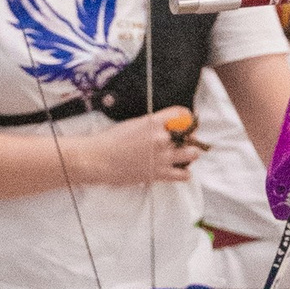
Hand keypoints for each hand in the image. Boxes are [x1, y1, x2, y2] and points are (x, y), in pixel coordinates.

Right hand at [82, 107, 205, 186]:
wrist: (98, 159)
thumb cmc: (110, 140)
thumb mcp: (133, 124)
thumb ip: (151, 125)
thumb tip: (163, 128)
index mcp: (154, 122)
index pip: (181, 114)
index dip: (186, 118)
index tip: (186, 122)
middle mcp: (161, 138)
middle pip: (190, 135)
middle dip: (189, 137)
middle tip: (184, 141)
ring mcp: (162, 156)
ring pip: (191, 154)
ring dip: (190, 154)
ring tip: (185, 156)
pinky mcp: (159, 173)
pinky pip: (183, 174)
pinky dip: (184, 173)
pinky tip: (180, 171)